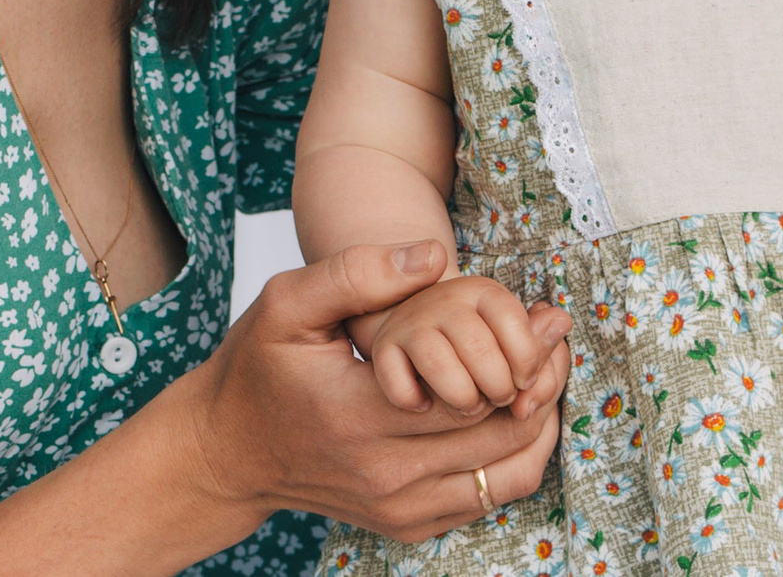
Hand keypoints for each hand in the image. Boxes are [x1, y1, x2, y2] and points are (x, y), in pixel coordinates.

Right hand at [189, 240, 572, 540]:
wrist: (225, 454)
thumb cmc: (256, 370)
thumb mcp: (288, 303)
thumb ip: (357, 273)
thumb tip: (433, 256)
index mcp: (362, 416)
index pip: (476, 395)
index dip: (525, 357)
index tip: (547, 319)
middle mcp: (386, 474)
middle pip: (502, 437)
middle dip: (543, 387)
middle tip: (557, 343)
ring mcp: (398, 508)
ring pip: (505, 476)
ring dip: (537, 428)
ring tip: (544, 379)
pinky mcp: (406, 525)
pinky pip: (484, 500)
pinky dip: (512, 460)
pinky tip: (510, 414)